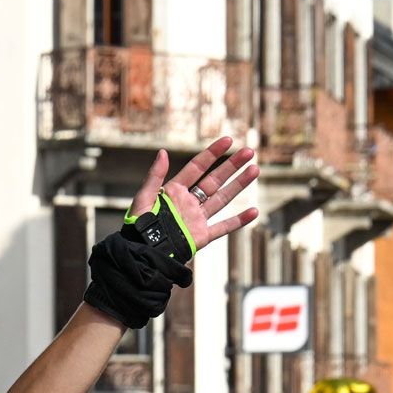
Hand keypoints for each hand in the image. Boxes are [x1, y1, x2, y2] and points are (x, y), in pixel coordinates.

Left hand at [127, 136, 259, 253]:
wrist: (141, 253)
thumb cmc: (138, 226)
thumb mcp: (143, 198)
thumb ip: (154, 177)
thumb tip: (163, 152)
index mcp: (174, 191)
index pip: (197, 168)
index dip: (212, 154)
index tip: (228, 140)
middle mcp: (189, 202)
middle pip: (214, 180)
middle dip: (232, 166)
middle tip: (249, 152)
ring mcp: (197, 219)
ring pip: (222, 199)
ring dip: (239, 185)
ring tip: (254, 169)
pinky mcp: (202, 236)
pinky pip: (223, 227)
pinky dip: (239, 221)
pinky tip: (254, 211)